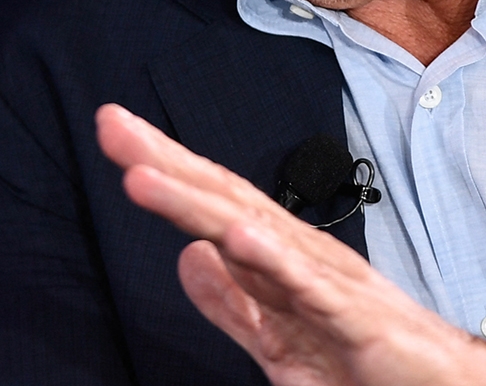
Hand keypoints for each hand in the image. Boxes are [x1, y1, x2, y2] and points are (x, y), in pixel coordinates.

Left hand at [95, 103, 485, 385]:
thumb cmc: (373, 368)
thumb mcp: (282, 344)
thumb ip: (234, 305)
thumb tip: (188, 257)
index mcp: (283, 263)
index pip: (215, 206)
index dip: (166, 171)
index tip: (117, 136)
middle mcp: (304, 258)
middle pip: (226, 201)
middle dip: (167, 163)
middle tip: (112, 124)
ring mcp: (332, 284)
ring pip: (256, 233)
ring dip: (199, 202)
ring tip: (144, 175)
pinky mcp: (360, 321)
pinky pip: (312, 288)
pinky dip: (275, 258)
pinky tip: (238, 235)